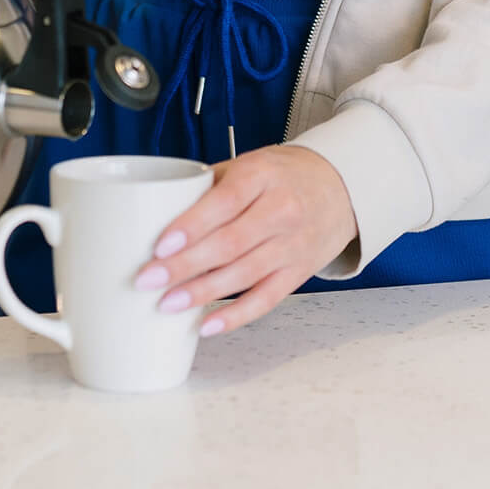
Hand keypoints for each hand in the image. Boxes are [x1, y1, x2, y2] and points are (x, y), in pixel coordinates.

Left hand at [134, 146, 356, 335]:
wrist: (341, 186)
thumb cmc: (284, 174)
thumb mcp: (249, 164)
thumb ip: (209, 186)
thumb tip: (157, 213)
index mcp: (262, 176)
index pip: (224, 203)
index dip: (192, 226)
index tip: (160, 245)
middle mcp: (281, 210)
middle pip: (230, 244)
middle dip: (185, 266)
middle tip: (147, 280)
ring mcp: (292, 245)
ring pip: (244, 275)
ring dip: (202, 293)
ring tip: (166, 304)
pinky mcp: (299, 272)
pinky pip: (265, 299)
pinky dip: (235, 315)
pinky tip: (206, 324)